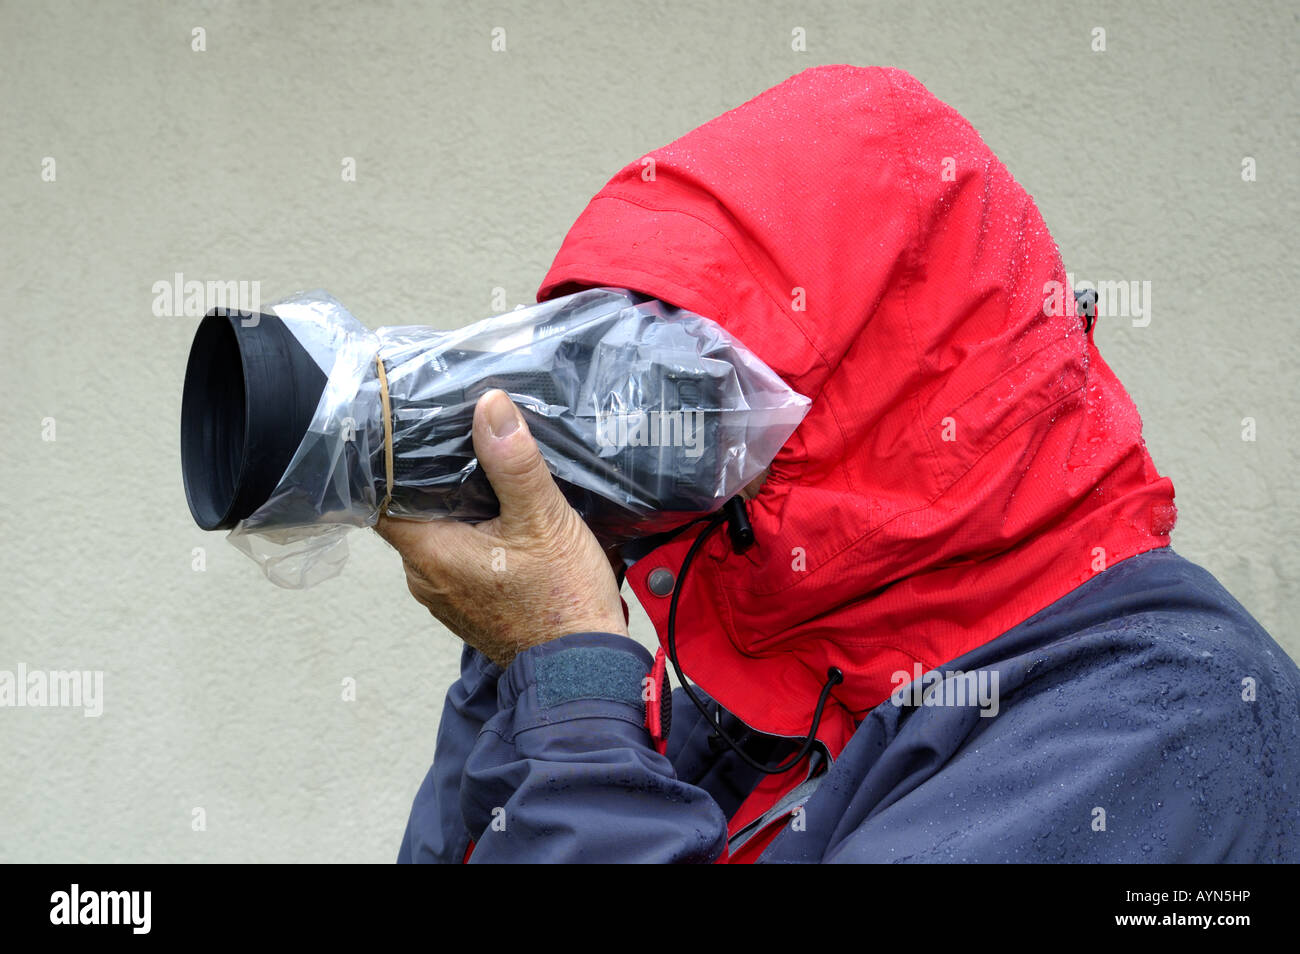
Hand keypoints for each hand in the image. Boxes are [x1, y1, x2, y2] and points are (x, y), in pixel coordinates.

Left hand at [375, 389, 628, 667]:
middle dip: (435, 478)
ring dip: (457, 508)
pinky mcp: (467, 605)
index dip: (395, 458)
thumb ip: (514, 462)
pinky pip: (456, 557)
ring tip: (490, 476)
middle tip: (466, 440)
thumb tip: (490, 406)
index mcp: (429, 552)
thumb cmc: (562, 602)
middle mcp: (424, 577)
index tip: (417, 428)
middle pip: (411, 510)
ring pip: (436, 533)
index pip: (382, 493)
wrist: (583, 671)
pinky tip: (504, 519)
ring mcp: (444, 595)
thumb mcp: (544, 519)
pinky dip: (472, 535)